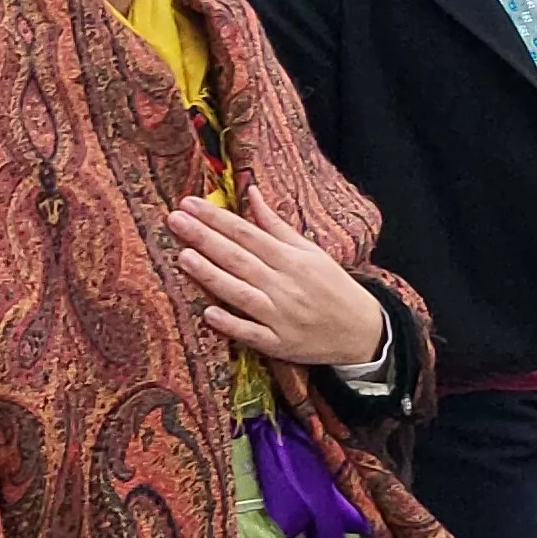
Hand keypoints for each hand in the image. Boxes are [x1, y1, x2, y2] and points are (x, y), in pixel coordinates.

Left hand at [170, 189, 389, 365]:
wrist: (361, 330)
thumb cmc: (331, 286)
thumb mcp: (310, 251)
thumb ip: (276, 225)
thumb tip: (251, 193)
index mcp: (290, 258)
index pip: (246, 233)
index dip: (216, 217)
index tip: (189, 203)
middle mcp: (283, 285)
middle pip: (238, 258)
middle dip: (205, 238)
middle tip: (175, 219)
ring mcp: (280, 316)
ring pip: (240, 293)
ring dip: (212, 275)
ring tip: (183, 256)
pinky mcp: (278, 343)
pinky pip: (251, 333)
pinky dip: (231, 324)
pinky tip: (208, 313)